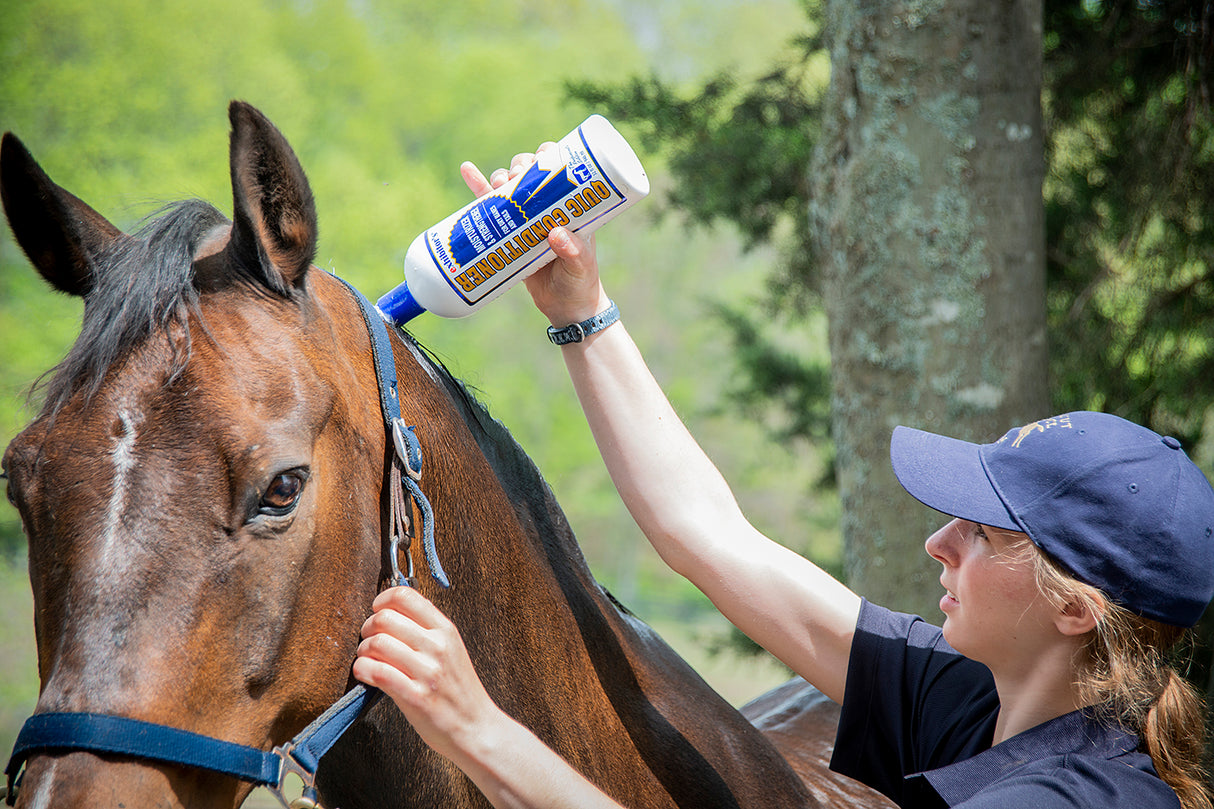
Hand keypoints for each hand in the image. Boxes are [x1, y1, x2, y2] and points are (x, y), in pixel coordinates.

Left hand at [352, 586, 500, 761]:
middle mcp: (437, 646)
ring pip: (377, 643)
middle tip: (369, 640)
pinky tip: (365, 674)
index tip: (377, 610)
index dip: (383, 600)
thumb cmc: (458, 691)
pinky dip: (361, 670)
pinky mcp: (415, 696)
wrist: (475, 728)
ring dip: (363, 651)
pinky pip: (376, 672)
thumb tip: (389, 613)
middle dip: (368, 627)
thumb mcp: (452, 649)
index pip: (406, 596)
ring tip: (368, 659)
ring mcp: (427, 671)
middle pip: (385, 618)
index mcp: (446, 630)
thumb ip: (426, 629)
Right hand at [460, 145, 609, 327]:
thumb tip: (555, 233)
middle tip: (519, 175)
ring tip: (500, 184)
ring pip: (508, 186)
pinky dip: (477, 188)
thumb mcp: (580, 266)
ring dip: (500, 177)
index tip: (542, 158)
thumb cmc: (580, 282)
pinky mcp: (507, 234)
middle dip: (521, 165)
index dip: (548, 156)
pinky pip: (489, 207)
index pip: (558, 169)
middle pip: (529, 171)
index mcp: (567, 207)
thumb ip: (572, 251)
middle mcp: (545, 207)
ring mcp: (524, 219)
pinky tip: (467, 169)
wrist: (565, 308)